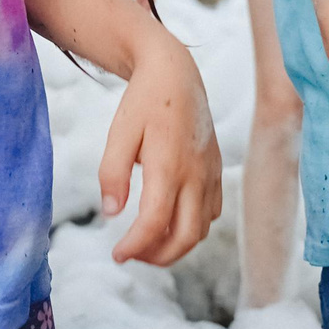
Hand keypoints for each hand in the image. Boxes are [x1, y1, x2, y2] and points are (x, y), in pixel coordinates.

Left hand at [100, 35, 222, 264]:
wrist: (176, 72)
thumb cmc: (144, 100)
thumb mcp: (120, 132)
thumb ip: (113, 173)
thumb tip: (111, 213)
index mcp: (169, 165)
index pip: (154, 223)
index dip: (134, 246)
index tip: (117, 254)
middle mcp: (196, 174)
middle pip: (185, 237)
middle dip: (158, 257)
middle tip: (132, 255)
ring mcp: (211, 174)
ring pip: (202, 229)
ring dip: (176, 245)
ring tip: (147, 242)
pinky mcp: (217, 171)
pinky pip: (212, 212)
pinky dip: (193, 227)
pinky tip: (171, 220)